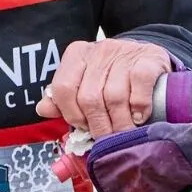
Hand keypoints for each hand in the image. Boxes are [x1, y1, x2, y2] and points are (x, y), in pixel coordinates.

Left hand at [35, 39, 172, 138]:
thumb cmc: (113, 78)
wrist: (149, 59)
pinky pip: (139, 85)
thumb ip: (63, 99)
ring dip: (120, 123)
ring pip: (114, 96)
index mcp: (76, 55)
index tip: (83, 127)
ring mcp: (124, 53)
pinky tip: (140, 116)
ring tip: (124, 134)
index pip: (63, 88)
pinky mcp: (148, 58)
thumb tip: (42, 109)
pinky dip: (139, 106)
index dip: (71, 114)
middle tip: (106, 140)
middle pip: (89, 97)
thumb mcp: (85, 84)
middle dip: (98, 125)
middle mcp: (98, 51)